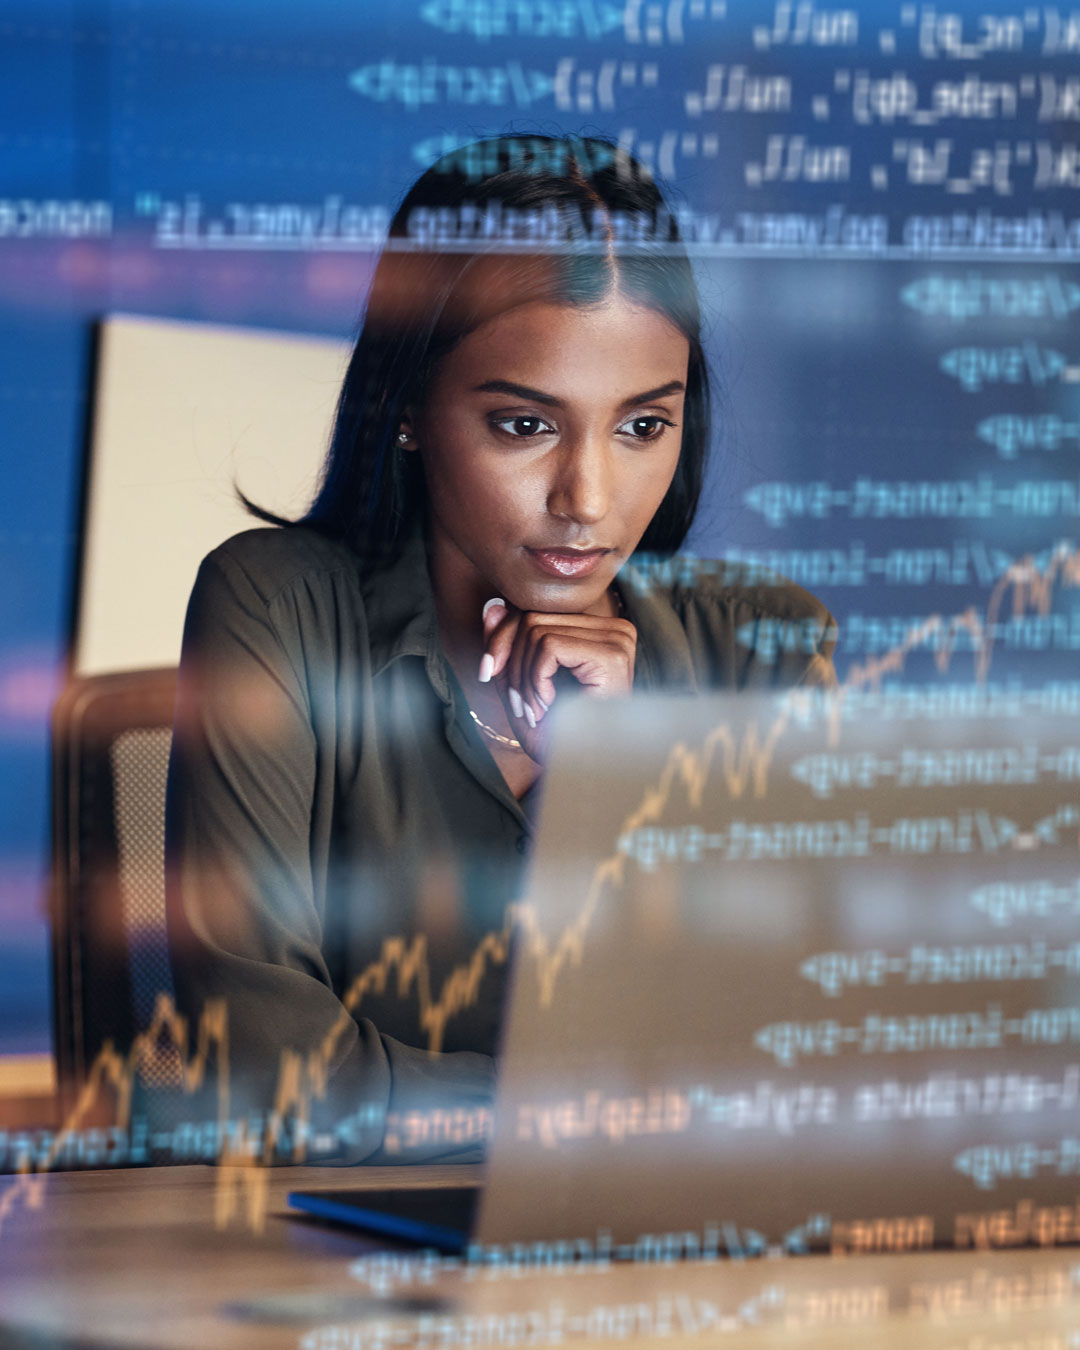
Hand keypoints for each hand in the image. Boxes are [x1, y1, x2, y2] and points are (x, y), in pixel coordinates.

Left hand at [478, 596, 636, 763]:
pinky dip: (535, 680)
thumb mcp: (521, 686)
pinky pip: (548, 646)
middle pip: (531, 618)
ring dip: (522, 678)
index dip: (502, 641)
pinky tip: (548, 706)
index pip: (535, 612)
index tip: (488, 675)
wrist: (589, 775)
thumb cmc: (561, 738)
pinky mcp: (612, 654)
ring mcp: (618, 639)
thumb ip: (509, 647)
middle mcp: (615, 629)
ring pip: (535, 631)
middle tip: (520, 705)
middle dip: (511, 664)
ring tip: (535, 710)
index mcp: (600, 632)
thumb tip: (492, 607)